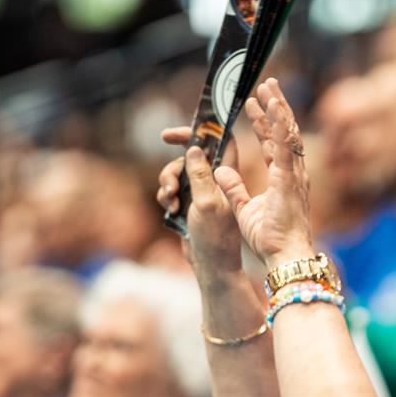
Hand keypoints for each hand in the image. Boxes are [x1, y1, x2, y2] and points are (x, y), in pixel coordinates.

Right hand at [155, 127, 243, 277]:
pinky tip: (171, 209)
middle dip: (176, 162)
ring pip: (178, 172)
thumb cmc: (215, 236)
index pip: (220, 140)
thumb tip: (194, 147)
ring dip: (169, 181)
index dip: (202, 129)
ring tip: (171, 199)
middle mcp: (216, 180)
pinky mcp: (190, 204)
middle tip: (167, 167)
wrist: (210, 266)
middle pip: (191, 155)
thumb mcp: (207, 202)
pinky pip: (172, 189)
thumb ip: (200, 174)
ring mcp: (202, 192)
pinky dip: (168, 196)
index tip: (178, 132)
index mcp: (228, 175)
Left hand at [214, 78, 315, 266]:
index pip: (272, 143)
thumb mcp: (244, 208)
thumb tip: (219, 171)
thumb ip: (233, 188)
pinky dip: (280, 123)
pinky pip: (285, 145)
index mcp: (282, 178)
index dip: (263, 122)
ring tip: (269, 87)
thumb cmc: (270, 238)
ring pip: (287, 132)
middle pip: (284, 131)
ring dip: (278, 108)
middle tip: (266, 85)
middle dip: (274, 106)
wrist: (284, 254)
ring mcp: (293, 173)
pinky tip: (274, 105)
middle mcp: (292, 172)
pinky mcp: (289, 178)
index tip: (253, 105)